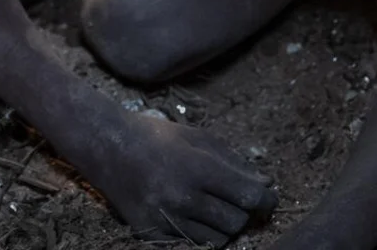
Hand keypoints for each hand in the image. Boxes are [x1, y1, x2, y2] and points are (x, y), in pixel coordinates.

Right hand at [77, 113, 276, 246]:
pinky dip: (200, 235)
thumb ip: (234, 162)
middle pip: (236, 222)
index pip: (248, 196)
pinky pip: (191, 244)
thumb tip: (266, 184)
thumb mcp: (199, 139)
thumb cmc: (159, 137)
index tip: (268, 200)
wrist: (109, 148)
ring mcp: (165, 218)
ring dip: (223, 227)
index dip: (266, 200)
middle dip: (243, 213)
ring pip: (217, 239)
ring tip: (213, 208)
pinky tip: (194, 217)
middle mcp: (182, 197)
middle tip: (237, 202)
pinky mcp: (151, 233)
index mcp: (197, 168)